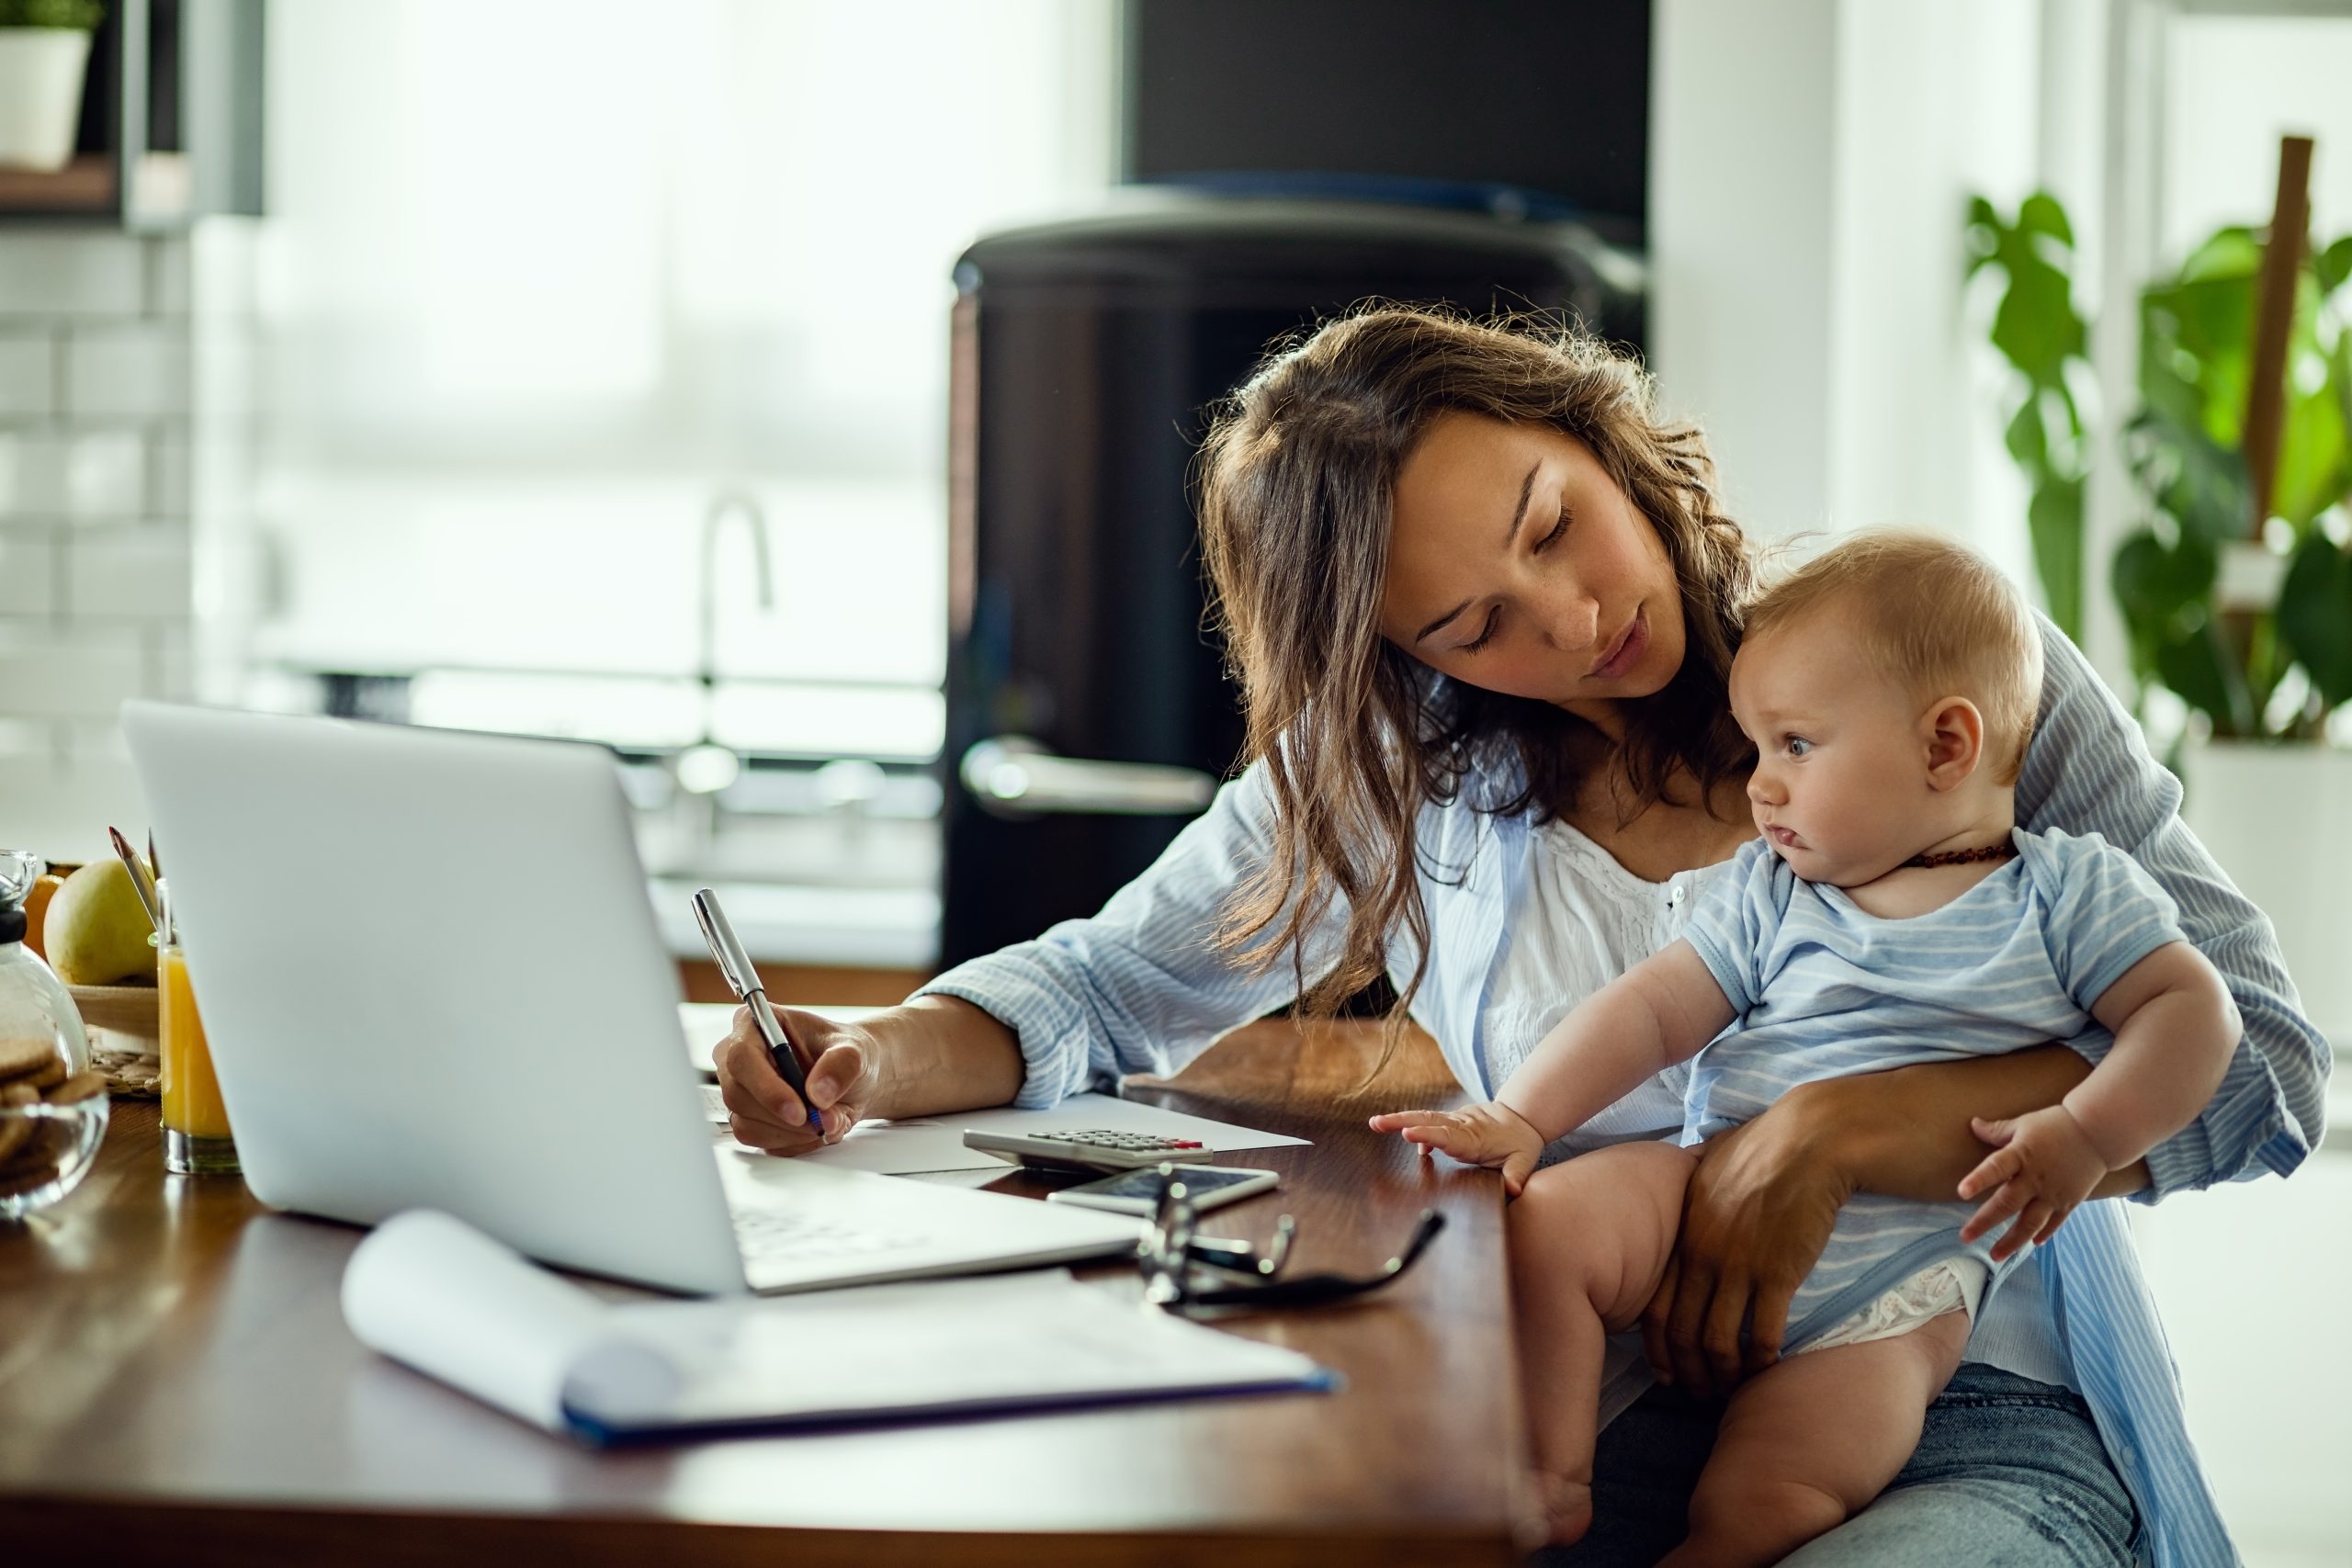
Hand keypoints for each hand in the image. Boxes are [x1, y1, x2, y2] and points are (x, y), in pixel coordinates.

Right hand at [713, 1005, 885, 1154]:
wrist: (852, 1081)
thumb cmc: (846, 1055)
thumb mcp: (855, 1050)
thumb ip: (842, 1065)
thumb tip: (818, 1093)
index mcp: (755, 1024)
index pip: (741, 1056)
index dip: (766, 1087)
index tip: (799, 1110)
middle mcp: (739, 1057)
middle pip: (737, 1094)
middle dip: (783, 1117)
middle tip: (822, 1120)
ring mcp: (739, 1090)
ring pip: (746, 1123)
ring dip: (792, 1131)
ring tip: (826, 1119)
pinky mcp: (746, 1118)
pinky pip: (758, 1140)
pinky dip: (791, 1141)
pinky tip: (813, 1128)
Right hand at [1367, 1101, 1544, 1194]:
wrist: (1524, 1115)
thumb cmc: (1521, 1141)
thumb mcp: (1524, 1160)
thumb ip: (1516, 1175)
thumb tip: (1512, 1190)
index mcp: (1474, 1138)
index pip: (1447, 1136)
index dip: (1427, 1136)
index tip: (1407, 1133)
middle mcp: (1460, 1127)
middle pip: (1427, 1121)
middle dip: (1400, 1121)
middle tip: (1376, 1123)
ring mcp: (1454, 1121)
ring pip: (1425, 1118)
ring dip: (1400, 1119)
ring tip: (1375, 1123)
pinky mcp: (1451, 1121)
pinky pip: (1430, 1123)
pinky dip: (1416, 1129)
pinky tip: (1406, 1136)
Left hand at [1640, 1097, 1848, 1398]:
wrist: (1808, 1141)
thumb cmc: (1763, 1147)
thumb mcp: (1709, 1169)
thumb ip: (1694, 1197)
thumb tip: (1687, 1201)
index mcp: (1683, 1233)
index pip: (1656, 1305)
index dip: (1658, 1347)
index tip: (1665, 1370)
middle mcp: (1703, 1255)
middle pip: (1683, 1332)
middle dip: (1688, 1371)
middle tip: (1697, 1393)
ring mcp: (1738, 1266)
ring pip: (1718, 1340)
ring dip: (1722, 1374)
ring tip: (1730, 1389)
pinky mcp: (1778, 1273)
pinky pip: (1762, 1332)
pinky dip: (1760, 1359)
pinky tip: (1765, 1369)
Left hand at [1957, 1104, 2106, 1258]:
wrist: (2098, 1132)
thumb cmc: (2056, 1124)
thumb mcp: (2024, 1123)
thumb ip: (1997, 1130)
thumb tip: (1973, 1124)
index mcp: (2022, 1154)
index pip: (1996, 1167)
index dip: (1979, 1179)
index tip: (1961, 1192)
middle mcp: (2036, 1178)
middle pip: (2008, 1203)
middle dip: (1985, 1221)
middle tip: (1964, 1237)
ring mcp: (2054, 1193)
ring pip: (2030, 1222)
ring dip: (2012, 1241)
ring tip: (1995, 1256)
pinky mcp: (2070, 1202)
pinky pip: (2054, 1223)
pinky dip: (2043, 1234)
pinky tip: (2032, 1244)